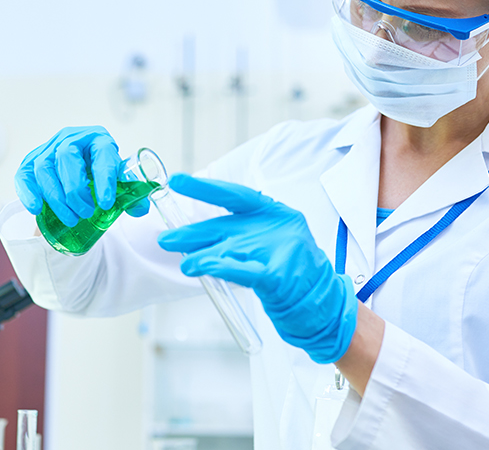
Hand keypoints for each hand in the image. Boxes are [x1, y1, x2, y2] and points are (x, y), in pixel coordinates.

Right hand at [14, 126, 148, 227]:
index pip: (102, 153)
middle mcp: (71, 138)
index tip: (107, 203)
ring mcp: (48, 148)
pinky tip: (36, 209)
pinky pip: (24, 174)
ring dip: (56, 197)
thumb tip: (139, 209)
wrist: (83, 167)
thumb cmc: (101, 172)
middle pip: (66, 157)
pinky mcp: (32, 162)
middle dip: (75, 190)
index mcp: (98, 139)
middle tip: (86, 212)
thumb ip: (131, 195)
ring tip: (71, 218)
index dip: (104, 178)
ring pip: (44, 168)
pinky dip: (28, 192)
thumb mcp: (119, 179)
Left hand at [157, 174, 357, 363]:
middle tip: (166, 238)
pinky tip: (202, 268)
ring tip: (185, 263)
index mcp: (275, 214)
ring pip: (229, 249)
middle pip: (225, 226)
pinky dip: (220, 268)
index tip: (176, 181)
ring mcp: (282, 250)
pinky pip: (243, 271)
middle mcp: (279, 227)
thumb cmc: (290, 275)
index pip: (234, 195)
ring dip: (201, 257)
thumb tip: (192, 235)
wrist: (323, 306)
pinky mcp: (280, 277)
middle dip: (192, 233)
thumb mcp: (266, 245)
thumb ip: (237, 237)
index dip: (204, 187)